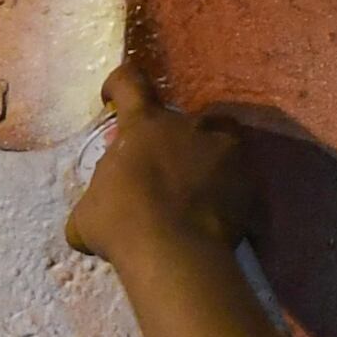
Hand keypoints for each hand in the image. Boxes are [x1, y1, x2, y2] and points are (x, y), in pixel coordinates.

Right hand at [62, 62, 265, 268]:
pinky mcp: (249, 177)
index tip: (114, 96)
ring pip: (216, 138)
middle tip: (157, 168)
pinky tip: (216, 210)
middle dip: (165, 138)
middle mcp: (187, 125)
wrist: (175, 254)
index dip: (120, 84)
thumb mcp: (87, 214)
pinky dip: (227, 186)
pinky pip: (237, 174)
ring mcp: (224, 148)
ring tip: (196, 182)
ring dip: (204, 153)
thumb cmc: (121, 225)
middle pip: (177, 118)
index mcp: (144, 125)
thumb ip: (95, 200)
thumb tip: (92, 215)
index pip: (130, 83)